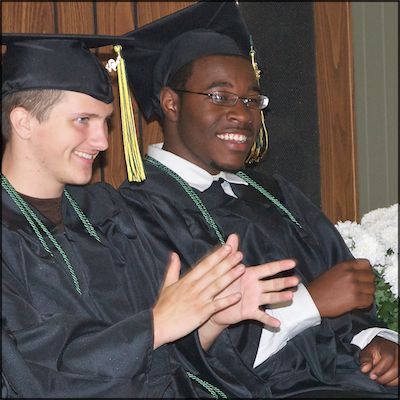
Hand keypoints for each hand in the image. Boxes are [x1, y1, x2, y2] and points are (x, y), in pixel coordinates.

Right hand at [152, 243, 244, 348]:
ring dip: (230, 276)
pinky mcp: (201, 313)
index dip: (216, 255)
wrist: (158, 325)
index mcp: (187, 280)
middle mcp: (194, 287)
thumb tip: (174, 254)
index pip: (204, 264)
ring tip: (242, 268)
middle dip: (227, 262)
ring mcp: (198, 300)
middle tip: (240, 254)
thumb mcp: (167, 284)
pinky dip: (227, 300)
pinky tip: (238, 296)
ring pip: (217, 285)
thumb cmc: (163, 307)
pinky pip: (217, 305)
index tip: (227, 247)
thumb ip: (173, 268)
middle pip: (213, 272)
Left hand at [199, 234, 299, 349]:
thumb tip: (233, 235)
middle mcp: (256, 287)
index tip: (293, 262)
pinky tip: (278, 324)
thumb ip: (231, 252)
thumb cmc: (221, 282)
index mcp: (251, 274)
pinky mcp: (249, 312)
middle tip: (296, 280)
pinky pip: (261, 316)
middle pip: (273, 284)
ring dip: (280, 298)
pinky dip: (269, 320)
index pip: (268, 269)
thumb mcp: (226, 267)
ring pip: (270, 298)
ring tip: (290, 296)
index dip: (280, 265)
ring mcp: (254, 300)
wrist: (212, 303)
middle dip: (284, 282)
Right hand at [307, 259, 374, 316]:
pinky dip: (365, 303)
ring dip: (367, 294)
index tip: (365, 276)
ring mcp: (354, 286)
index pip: (366, 264)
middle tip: (362, 288)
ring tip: (358, 296)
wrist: (312, 300)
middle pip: (371, 277)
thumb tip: (361, 274)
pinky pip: (369, 300)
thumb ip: (347, 271)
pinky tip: (357, 303)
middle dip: (368, 283)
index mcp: (344, 266)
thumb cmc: (320, 288)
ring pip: (372, 289)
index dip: (367, 271)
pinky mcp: (355, 299)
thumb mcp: (332, 272)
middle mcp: (350, 274)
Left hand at [359, 336, 398, 386]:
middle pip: (396, 368)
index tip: (372, 375)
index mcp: (387, 347)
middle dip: (384, 377)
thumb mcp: (367, 352)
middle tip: (376, 379)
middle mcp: (398, 353)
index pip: (388, 357)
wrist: (380, 350)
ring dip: (389, 381)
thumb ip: (365, 360)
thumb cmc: (374, 351)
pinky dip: (393, 383)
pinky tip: (386, 381)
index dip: (380, 369)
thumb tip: (364, 369)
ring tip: (380, 380)